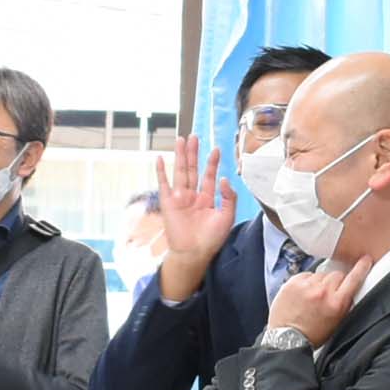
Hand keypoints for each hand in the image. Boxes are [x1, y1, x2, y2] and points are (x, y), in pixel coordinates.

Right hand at [152, 135, 237, 298]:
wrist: (194, 253)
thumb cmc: (211, 239)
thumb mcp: (227, 216)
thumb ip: (229, 197)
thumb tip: (225, 178)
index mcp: (207, 199)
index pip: (209, 176)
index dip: (212, 163)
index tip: (216, 149)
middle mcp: (193, 196)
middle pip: (193, 169)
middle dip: (194, 153)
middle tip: (195, 137)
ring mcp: (179, 198)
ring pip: (180, 172)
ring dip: (180, 156)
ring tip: (181, 139)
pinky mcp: (168, 202)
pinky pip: (163, 184)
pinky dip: (161, 171)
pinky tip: (160, 158)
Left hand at [267, 257, 367, 343]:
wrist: (286, 339)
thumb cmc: (312, 335)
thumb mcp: (337, 323)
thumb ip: (345, 304)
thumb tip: (350, 290)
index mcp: (337, 303)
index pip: (354, 279)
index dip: (361, 268)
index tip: (365, 260)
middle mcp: (323, 292)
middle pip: (337, 274)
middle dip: (336, 282)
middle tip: (328, 294)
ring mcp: (307, 286)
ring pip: (321, 274)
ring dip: (320, 282)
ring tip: (312, 297)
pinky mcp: (293, 282)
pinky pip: (306, 275)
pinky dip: (306, 282)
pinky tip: (303, 294)